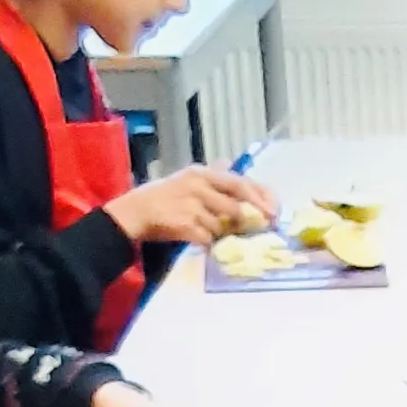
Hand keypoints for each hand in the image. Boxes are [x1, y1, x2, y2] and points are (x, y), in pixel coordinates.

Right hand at [111, 165, 275, 246]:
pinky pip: (208, 238)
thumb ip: (211, 176)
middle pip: (236, 202)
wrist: (133, 213)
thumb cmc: (162, 198)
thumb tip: (228, 163)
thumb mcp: (186, 179)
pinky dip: (208, 243)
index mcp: (202, 173)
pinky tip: (201, 242)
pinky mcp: (184, 224)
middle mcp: (198, 186)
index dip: (261, 196)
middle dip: (253, 216)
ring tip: (213, 232)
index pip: (240, 181)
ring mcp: (191, 205)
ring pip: (222, 224)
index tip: (273, 210)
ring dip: (223, 232)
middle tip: (265, 227)